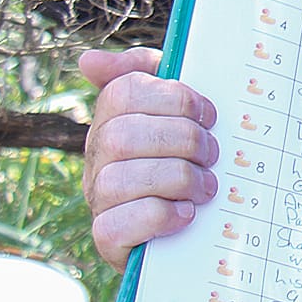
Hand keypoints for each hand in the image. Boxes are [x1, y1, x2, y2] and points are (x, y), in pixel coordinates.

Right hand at [79, 47, 219, 268]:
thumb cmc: (186, 157)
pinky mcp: (108, 240)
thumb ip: (147, 75)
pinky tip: (185, 214)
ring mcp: (98, 200)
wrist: (195, 230)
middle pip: (122, 136)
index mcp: (112, 120)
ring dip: (176, 179)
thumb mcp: (176, 112)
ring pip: (118, 180)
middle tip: (212, 153)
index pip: (124, 92)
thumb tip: (89, 60)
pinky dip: (158, 216)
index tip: (209, 114)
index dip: (173, 98)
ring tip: (206, 186)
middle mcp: (97, 159)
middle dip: (181, 140)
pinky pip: (115, 226)